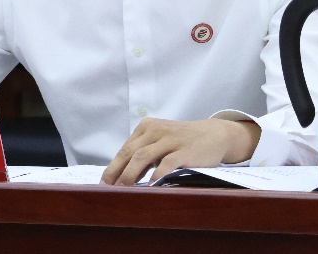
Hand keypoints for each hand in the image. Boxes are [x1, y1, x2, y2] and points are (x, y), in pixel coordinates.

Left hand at [100, 118, 260, 184]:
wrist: (214, 134)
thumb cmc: (183, 141)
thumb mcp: (161, 141)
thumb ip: (145, 154)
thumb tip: (123, 178)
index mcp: (147, 128)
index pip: (125, 149)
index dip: (113, 167)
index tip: (103, 184)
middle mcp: (156, 131)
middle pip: (130, 153)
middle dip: (116, 172)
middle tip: (107, 189)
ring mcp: (170, 140)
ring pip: (143, 156)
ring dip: (130, 174)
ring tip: (122, 189)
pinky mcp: (184, 150)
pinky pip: (166, 163)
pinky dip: (156, 175)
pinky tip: (150, 186)